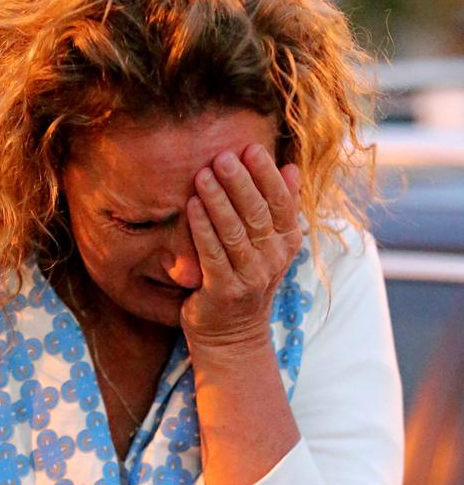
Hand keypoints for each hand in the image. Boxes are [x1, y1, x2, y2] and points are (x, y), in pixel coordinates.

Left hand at [180, 143, 301, 350]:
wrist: (231, 336)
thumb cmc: (245, 280)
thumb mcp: (270, 245)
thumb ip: (279, 208)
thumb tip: (291, 168)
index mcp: (287, 244)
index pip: (282, 203)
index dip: (266, 175)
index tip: (250, 148)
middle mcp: (273, 260)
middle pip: (257, 213)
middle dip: (239, 182)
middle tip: (222, 156)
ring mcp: (249, 278)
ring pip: (234, 231)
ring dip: (217, 200)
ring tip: (202, 174)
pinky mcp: (223, 292)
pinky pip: (212, 253)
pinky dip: (202, 228)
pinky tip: (192, 205)